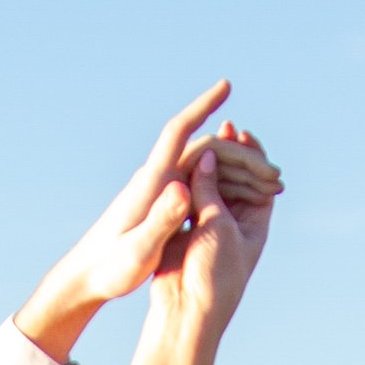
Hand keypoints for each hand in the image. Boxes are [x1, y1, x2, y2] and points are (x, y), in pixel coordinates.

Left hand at [16, 86, 283, 363]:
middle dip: (242, 155)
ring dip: (238, 172)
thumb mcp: (139, 248)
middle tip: (276, 173)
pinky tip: (244, 196)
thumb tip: (183, 188)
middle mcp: (156, 179)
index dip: (202, 106)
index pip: (179, 131)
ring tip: (270, 187)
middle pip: (203, 151)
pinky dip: (224, 184)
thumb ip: (161, 220)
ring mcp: (159, 191)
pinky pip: (199, 183)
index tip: (226, 86)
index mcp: (152, 182)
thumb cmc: (110, 268)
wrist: (87, 277)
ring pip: (204, 167)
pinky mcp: (160, 204)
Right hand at [142, 133, 276, 362]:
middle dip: (230, 153)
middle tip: (224, 128)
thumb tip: (206, 154)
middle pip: (235, 178)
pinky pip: (188, 196)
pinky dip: (187, 178)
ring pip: (211, 185)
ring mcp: (208, 223)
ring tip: (202, 139)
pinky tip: (180, 160)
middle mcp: (233, 221)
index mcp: (255, 223)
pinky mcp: (184, 228)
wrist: (186, 310)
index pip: (258, 179)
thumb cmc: (214, 274)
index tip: (242, 133)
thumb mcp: (218, 225)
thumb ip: (210, 188)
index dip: (252, 155)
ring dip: (208, 163)